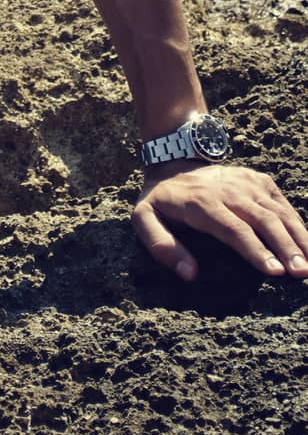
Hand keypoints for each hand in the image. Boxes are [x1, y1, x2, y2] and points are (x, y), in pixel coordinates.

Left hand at [132, 159, 307, 281]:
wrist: (174, 160)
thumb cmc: (161, 199)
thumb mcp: (143, 218)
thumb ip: (161, 245)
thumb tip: (189, 273)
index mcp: (202, 204)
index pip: (234, 229)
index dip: (256, 250)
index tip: (275, 272)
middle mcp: (229, 191)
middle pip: (263, 220)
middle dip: (285, 248)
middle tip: (302, 274)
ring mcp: (247, 183)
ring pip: (278, 212)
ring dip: (299, 238)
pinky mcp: (259, 180)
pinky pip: (283, 203)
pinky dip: (298, 223)